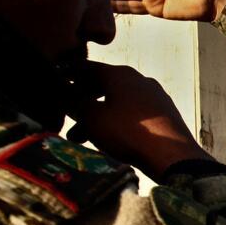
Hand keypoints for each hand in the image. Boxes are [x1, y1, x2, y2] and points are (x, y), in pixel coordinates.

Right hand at [67, 62, 210, 177]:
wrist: (173, 156)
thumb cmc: (128, 133)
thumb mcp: (92, 117)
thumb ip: (72, 102)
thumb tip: (61, 93)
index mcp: (120, 74)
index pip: (85, 67)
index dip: (66, 74)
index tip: (53, 81)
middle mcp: (139, 80)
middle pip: (102, 85)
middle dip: (80, 102)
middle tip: (65, 116)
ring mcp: (155, 96)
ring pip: (116, 103)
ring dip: (96, 118)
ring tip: (79, 138)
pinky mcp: (165, 115)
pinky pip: (133, 114)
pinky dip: (115, 123)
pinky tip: (108, 140)